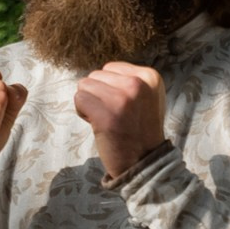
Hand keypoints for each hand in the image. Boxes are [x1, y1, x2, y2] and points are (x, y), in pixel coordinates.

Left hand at [73, 62, 168, 178]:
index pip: (110, 68)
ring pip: (85, 85)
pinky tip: (98, 124)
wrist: (143, 161)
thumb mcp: (146, 96)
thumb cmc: (139, 129)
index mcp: (150, 76)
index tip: (124, 106)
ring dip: (90, 103)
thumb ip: (129, 80)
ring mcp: (123, 99)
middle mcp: (138, 84)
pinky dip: (82, 112)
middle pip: (96, 75)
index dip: (110, 87)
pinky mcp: (106, 114)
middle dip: (99, 94)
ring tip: (107, 118)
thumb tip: (102, 71)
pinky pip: (79, 99)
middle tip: (115, 114)